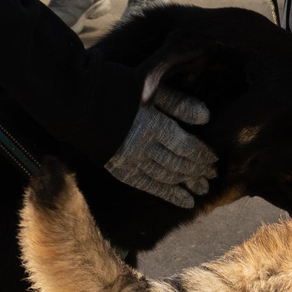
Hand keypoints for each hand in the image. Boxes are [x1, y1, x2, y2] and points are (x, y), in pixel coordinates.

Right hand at [103, 84, 216, 207]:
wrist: (76, 103)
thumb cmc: (116, 89)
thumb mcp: (150, 89)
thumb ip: (179, 104)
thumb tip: (207, 118)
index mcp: (154, 126)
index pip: (187, 146)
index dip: (204, 155)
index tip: (215, 159)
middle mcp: (144, 148)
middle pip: (179, 165)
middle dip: (198, 171)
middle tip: (213, 177)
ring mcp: (131, 161)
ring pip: (167, 178)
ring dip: (187, 185)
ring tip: (202, 189)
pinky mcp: (120, 170)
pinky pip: (149, 186)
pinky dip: (168, 195)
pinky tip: (184, 201)